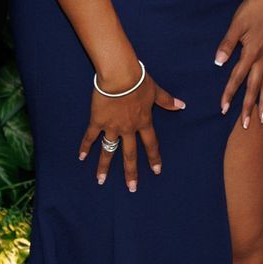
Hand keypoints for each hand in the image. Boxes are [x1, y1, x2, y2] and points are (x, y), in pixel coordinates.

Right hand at [79, 63, 183, 190]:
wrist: (120, 76)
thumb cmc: (139, 80)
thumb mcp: (155, 91)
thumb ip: (167, 101)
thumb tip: (182, 105)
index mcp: (144, 121)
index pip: (151, 144)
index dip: (154, 158)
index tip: (156, 171)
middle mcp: (128, 128)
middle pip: (130, 154)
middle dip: (131, 172)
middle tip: (131, 188)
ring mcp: (112, 127)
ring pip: (109, 150)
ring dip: (104, 166)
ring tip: (101, 181)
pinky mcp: (98, 121)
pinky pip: (91, 137)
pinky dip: (85, 147)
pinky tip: (81, 157)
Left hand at [217, 0, 262, 130]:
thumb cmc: (253, 9)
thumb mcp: (236, 25)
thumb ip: (227, 45)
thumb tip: (219, 63)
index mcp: (251, 52)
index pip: (238, 78)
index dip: (230, 94)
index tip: (223, 109)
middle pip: (255, 87)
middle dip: (250, 107)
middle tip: (246, 125)